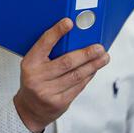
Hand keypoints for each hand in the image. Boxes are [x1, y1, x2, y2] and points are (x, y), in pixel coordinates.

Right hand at [13, 17, 109, 132]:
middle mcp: (37, 77)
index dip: (57, 32)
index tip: (69, 22)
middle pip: (67, 62)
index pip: (44, 43)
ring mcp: (47, 91)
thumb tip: (75, 39)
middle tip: (99, 47)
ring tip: (103, 58)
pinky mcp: (58, 103)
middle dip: (86, 53)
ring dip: (93, 65)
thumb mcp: (35, 64)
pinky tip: (94, 70)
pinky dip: (88, 76)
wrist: (29, 110)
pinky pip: (78, 87)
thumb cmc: (35, 80)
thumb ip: (50, 53)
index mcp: (30, 63)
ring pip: (76, 75)